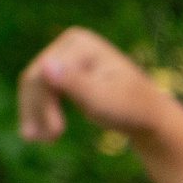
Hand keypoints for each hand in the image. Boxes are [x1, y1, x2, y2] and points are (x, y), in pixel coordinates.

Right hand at [19, 27, 175, 143]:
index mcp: (79, 42)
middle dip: (35, 109)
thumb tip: (46, 62)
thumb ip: (75, 83)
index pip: (45, 72)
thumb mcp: (102, 99)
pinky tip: (42, 133)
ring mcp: (68, 55)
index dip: (42, 103)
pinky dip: (39, 110)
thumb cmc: (130, 108)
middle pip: (35, 76)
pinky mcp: (67, 71)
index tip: (54, 134)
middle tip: (39, 140)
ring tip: (37, 140)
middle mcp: (70, 42)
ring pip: (34, 84)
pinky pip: (43, 89)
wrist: (149, 116)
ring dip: (33, 112)